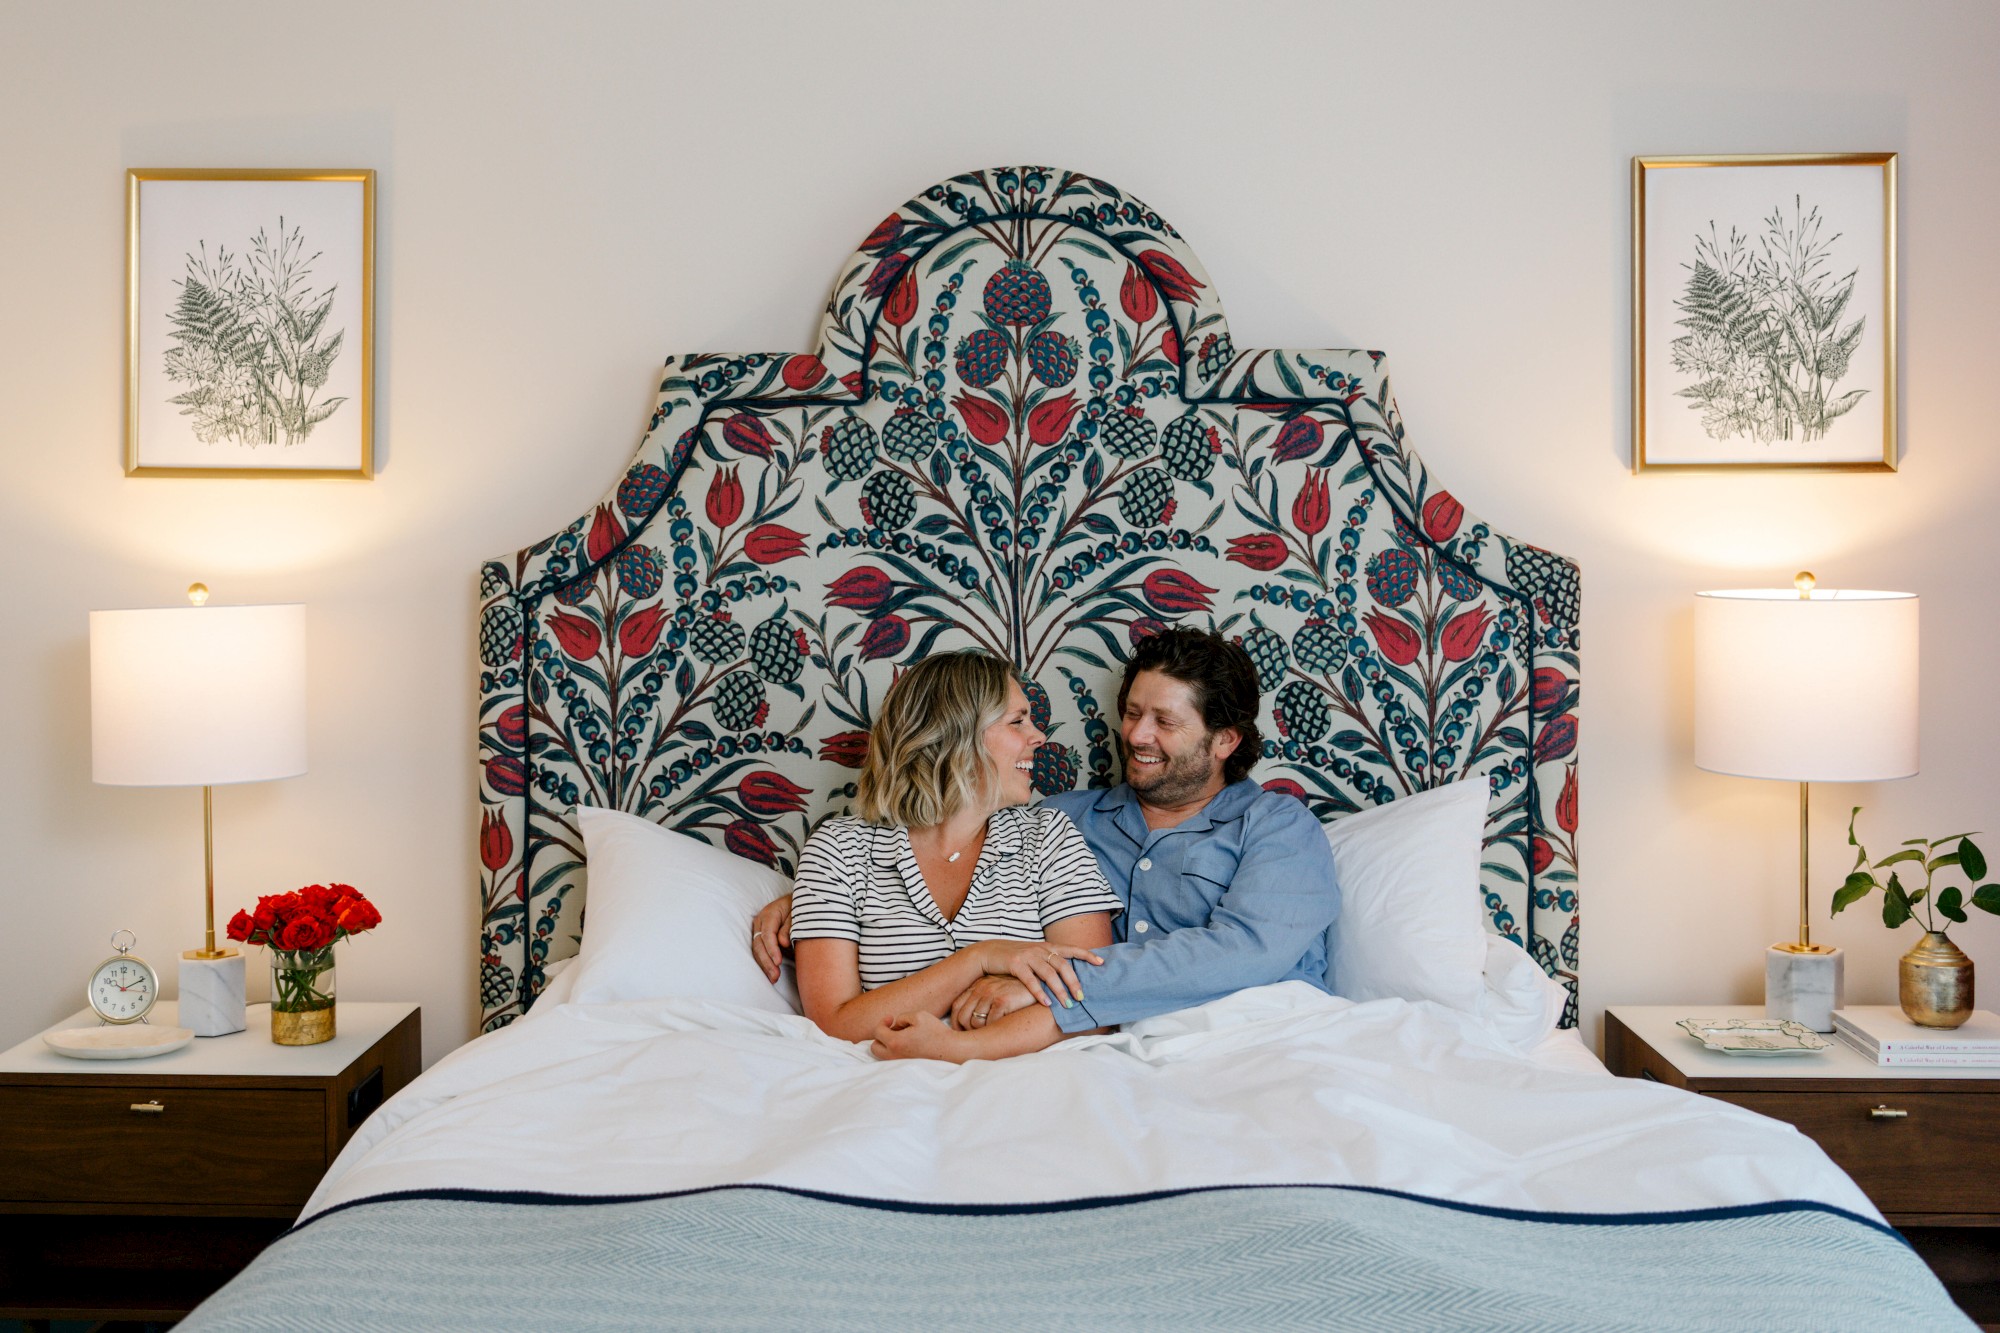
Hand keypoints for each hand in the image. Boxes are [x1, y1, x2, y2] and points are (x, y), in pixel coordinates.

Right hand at [751, 894, 792, 982]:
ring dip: (764, 965)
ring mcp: (758, 929)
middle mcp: (760, 921)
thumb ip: (790, 927)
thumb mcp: (797, 913)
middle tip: (775, 976)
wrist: (797, 901)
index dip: (772, 949)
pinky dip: (764, 963)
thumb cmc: (799, 907)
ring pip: (757, 950)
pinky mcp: (760, 936)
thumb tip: (783, 943)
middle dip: (767, 962)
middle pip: (759, 944)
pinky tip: (770, 974)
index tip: (779, 962)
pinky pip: (760, 951)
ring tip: (774, 978)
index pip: (767, 934)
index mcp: (769, 914)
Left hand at [870, 1010, 961, 1061]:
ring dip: (887, 1043)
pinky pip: (892, 1058)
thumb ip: (902, 1017)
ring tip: (900, 1035)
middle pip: (874, 1047)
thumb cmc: (935, 1031)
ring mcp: (900, 1063)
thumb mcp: (918, 1015)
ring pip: (882, 1055)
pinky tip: (907, 1043)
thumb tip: (896, 1024)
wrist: (950, 1049)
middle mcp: (894, 1056)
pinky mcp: (906, 1066)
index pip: (877, 1032)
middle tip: (893, 1028)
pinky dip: (894, 1050)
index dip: (883, 1022)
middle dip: (880, 1035)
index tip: (892, 1018)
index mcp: (895, 1042)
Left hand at [951, 976, 1034, 1029]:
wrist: (1040, 985)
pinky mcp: (1002, 1000)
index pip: (956, 1006)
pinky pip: (990, 1022)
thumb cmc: (1016, 993)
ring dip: (983, 1031)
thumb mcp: (995, 992)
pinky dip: (995, 1028)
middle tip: (978, 1037)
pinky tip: (1003, 1027)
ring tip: (993, 1032)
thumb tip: (965, 1024)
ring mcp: (991, 993)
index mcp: (977, 985)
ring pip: (975, 1022)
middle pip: (962, 1016)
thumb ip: (981, 1002)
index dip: (956, 1022)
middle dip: (967, 1031)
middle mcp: (981, 988)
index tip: (963, 1032)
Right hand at [975, 939, 1101, 1007]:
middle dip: (1074, 982)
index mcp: (1047, 947)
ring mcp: (1028, 956)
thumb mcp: (1034, 955)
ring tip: (1067, 1005)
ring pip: (1049, 974)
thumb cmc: (1014, 957)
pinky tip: (1046, 1003)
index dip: (1087, 955)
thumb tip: (1068, 974)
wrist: (988, 952)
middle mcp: (1040, 949)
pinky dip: (1040, 993)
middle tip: (1082, 997)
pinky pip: (1031, 980)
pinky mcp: (1015, 964)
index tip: (1101, 962)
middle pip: (1063, 965)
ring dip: (1060, 991)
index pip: (1071, 949)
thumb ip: (1049, 962)